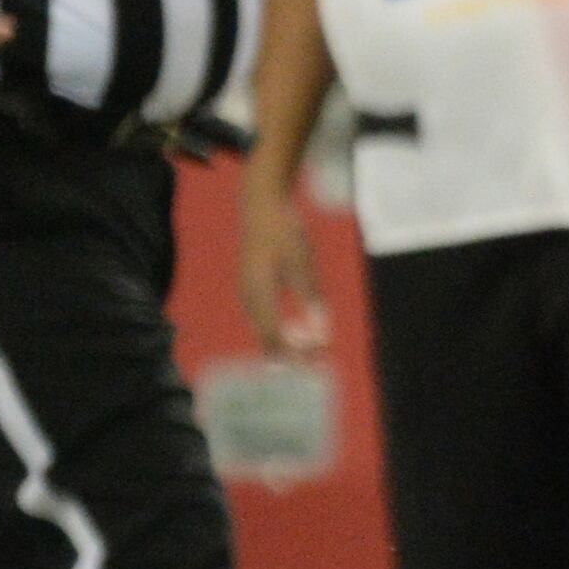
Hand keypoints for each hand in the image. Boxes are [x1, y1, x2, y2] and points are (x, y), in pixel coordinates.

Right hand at [236, 171, 330, 355]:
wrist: (262, 202)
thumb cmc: (284, 230)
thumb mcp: (302, 263)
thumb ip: (311, 299)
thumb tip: (321, 333)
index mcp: (258, 293)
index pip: (273, 335)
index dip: (292, 354)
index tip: (310, 366)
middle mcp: (248, 295)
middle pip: (266, 334)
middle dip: (289, 352)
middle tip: (313, 364)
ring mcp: (247, 288)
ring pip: (263, 325)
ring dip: (284, 340)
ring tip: (307, 352)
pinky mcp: (252, 282)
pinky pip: (262, 314)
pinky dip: (277, 326)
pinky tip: (292, 329)